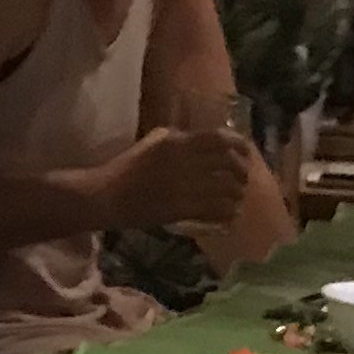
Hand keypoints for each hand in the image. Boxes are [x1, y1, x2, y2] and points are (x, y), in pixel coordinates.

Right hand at [112, 123, 259, 226]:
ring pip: (225, 188)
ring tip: (237, 199)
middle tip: (243, 179)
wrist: (106, 195)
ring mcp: (182, 185)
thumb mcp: (152, 142)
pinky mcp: (179, 208)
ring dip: (236, 194)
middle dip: (241, 172)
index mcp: (176, 141)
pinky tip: (229, 215)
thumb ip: (178, 138)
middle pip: (227, 163)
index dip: (239, 145)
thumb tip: (204, 141)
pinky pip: (213, 209)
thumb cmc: (127, 168)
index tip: (246, 152)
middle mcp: (182, 160)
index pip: (218, 139)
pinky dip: (226, 212)